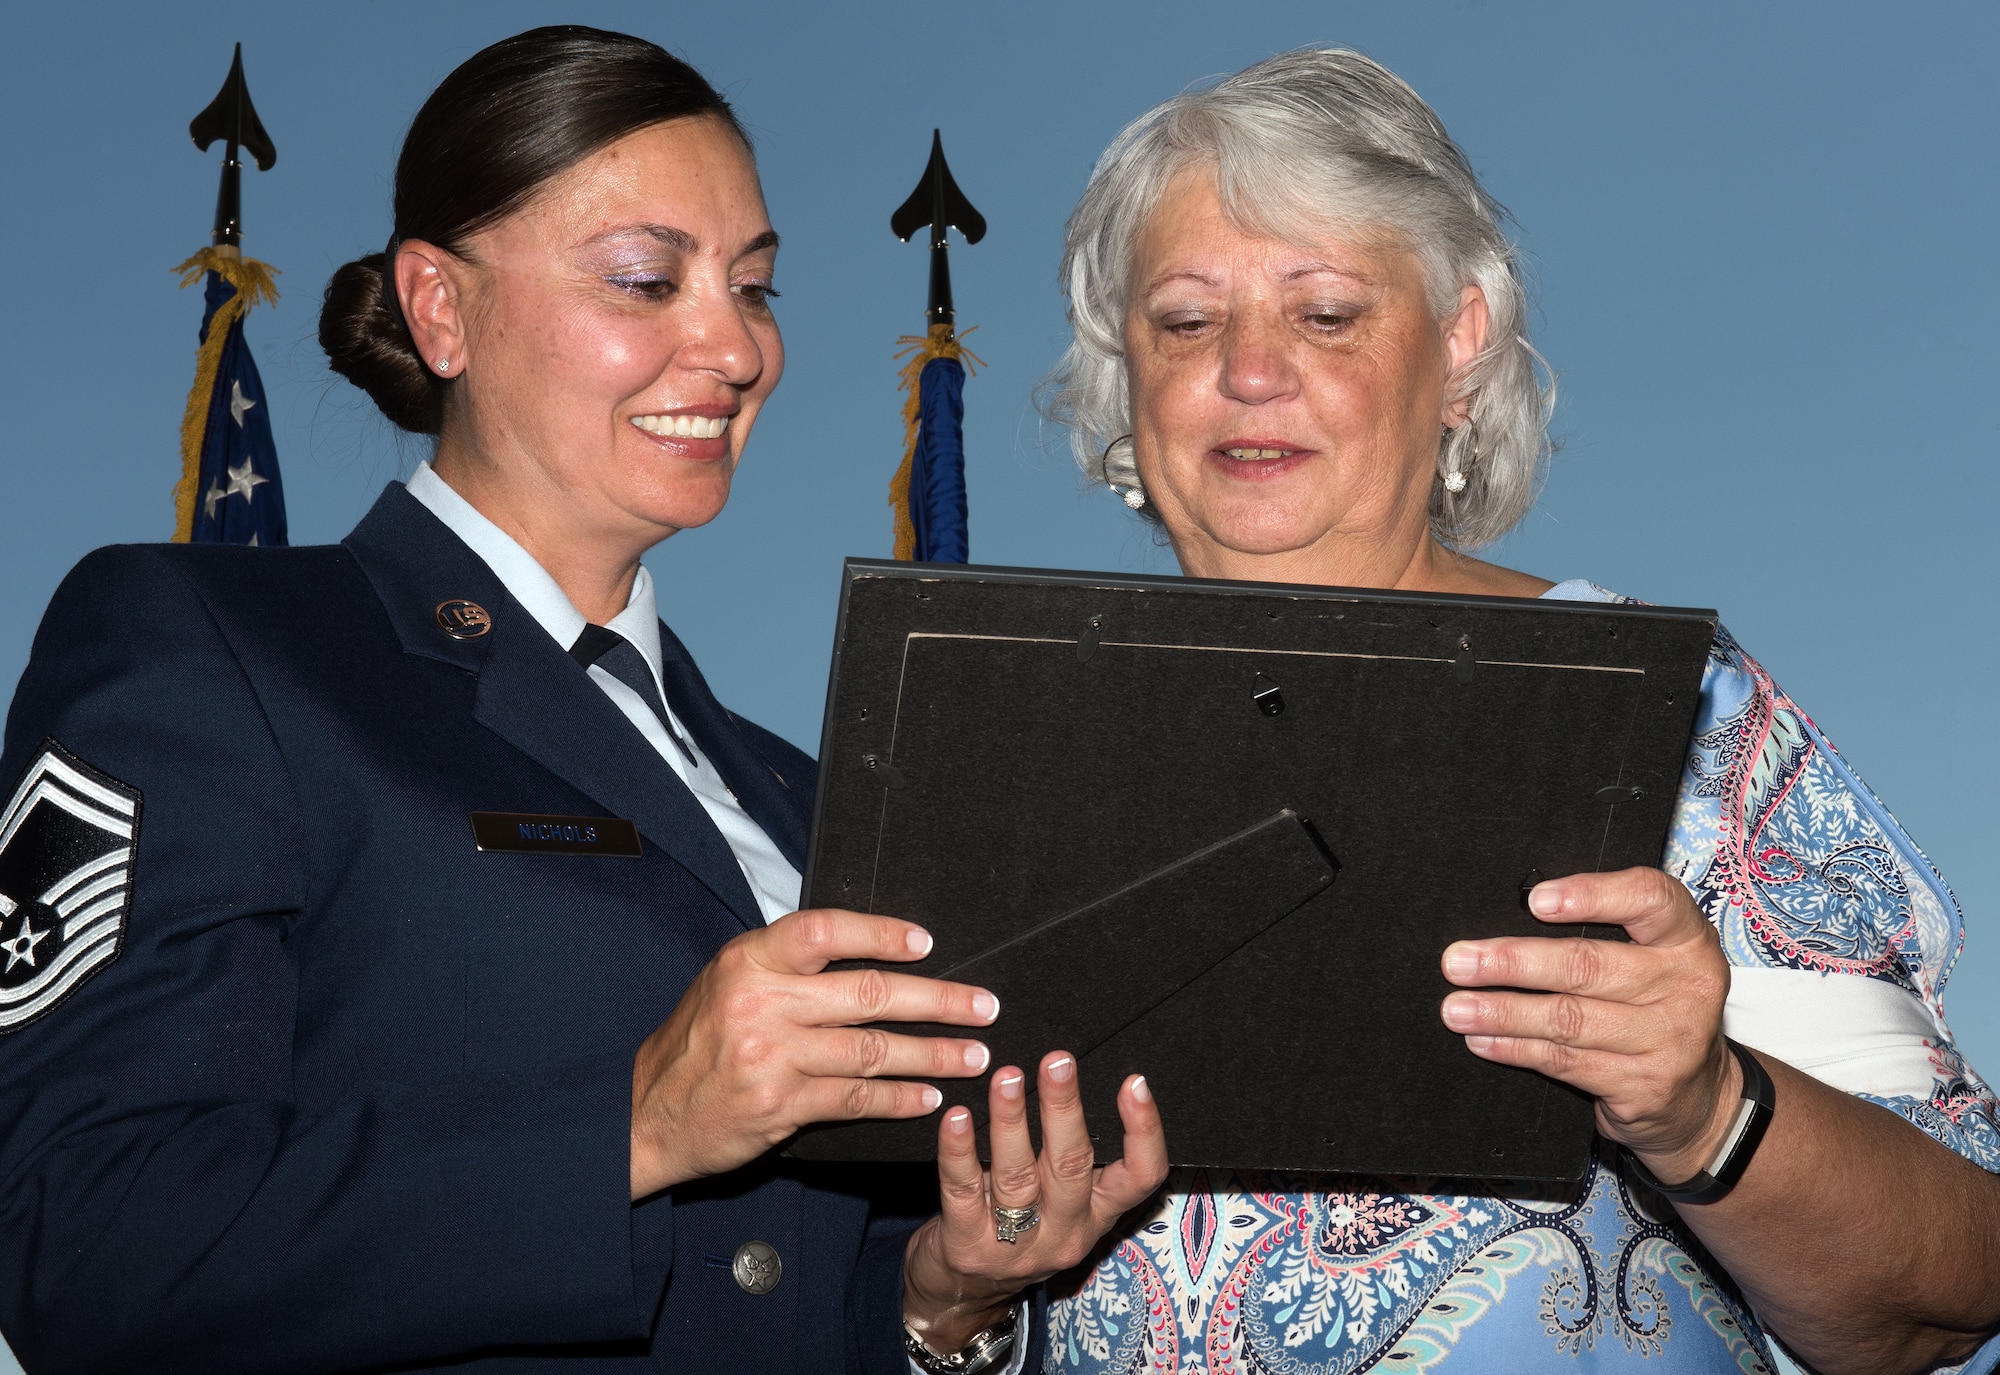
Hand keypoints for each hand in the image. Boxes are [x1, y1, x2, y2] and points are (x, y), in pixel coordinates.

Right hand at [629, 908, 998, 1198]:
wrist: (647, 1111)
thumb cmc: (698, 1040)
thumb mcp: (728, 980)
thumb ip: (787, 964)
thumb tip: (870, 950)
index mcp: (749, 959)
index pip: (825, 931)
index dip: (882, 933)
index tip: (928, 944)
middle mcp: (761, 1002)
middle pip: (867, 994)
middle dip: (938, 1001)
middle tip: (984, 1006)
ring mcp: (771, 1056)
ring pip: (871, 1050)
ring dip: (933, 1054)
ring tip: (974, 1055)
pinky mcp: (780, 1105)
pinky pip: (855, 1099)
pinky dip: (898, 1099)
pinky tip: (928, 1097)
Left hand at [902, 1052, 1168, 1354]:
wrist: (964, 1293)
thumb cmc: (1018, 1223)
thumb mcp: (1060, 1200)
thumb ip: (1069, 1152)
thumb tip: (1067, 1072)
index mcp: (1097, 1214)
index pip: (1141, 1178)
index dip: (1144, 1131)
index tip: (1134, 1081)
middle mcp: (1065, 1231)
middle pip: (1073, 1167)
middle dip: (1065, 1109)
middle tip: (1057, 1061)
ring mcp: (1016, 1245)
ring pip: (1017, 1176)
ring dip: (1011, 1121)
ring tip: (1007, 1078)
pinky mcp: (967, 1245)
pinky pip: (962, 1191)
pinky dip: (958, 1150)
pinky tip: (956, 1116)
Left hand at [1439, 866, 1741, 1185]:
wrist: (1699, 1099)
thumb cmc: (1655, 1007)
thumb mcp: (1654, 961)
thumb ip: (1607, 933)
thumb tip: (1510, 914)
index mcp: (1689, 940)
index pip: (1651, 900)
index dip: (1592, 895)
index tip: (1535, 900)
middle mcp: (1686, 988)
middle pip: (1589, 967)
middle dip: (1513, 963)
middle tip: (1458, 961)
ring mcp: (1669, 1042)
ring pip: (1568, 1020)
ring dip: (1502, 1012)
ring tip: (1456, 1008)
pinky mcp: (1643, 1087)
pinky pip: (1564, 1062)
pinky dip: (1515, 1049)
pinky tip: (1482, 1039)